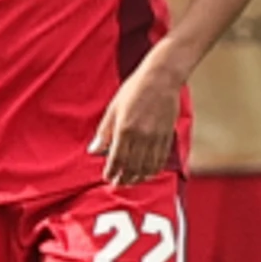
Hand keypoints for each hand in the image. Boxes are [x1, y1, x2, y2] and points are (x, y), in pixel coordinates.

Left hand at [89, 55, 186, 186]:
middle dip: (124, 179)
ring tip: (131, 180)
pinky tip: (147, 172)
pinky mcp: (167, 136)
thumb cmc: (134, 90)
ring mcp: (156, 137)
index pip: (116, 160)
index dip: (111, 172)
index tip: (107, 177)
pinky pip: (161, 160)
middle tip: (118, 183)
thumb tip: (93, 151)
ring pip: (147, 167)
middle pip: (132, 167)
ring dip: (138, 178)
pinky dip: (153, 170)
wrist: (161, 78)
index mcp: (124, 129)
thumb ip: (103, 132)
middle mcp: (141, 136)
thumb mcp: (113, 108)